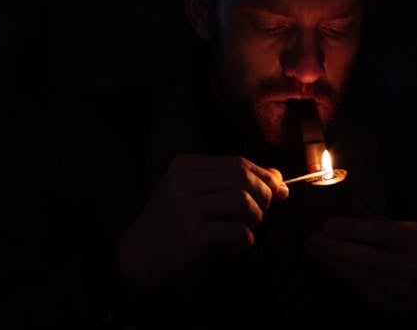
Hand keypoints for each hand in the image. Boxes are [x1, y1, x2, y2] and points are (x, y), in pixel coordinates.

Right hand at [118, 154, 288, 285]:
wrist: (137, 254)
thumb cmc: (174, 223)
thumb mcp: (198, 195)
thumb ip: (234, 184)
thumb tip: (279, 179)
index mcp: (184, 165)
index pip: (238, 162)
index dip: (264, 176)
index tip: (277, 191)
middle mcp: (183, 181)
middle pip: (243, 177)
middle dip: (264, 195)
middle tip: (262, 212)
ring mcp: (185, 207)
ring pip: (243, 201)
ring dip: (256, 217)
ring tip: (247, 228)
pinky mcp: (191, 234)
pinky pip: (238, 230)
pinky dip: (246, 239)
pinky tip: (235, 245)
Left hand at [305, 216, 416, 323]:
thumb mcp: (405, 228)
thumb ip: (372, 218)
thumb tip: (345, 197)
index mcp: (413, 240)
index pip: (378, 233)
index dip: (349, 229)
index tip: (325, 223)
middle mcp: (408, 265)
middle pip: (363, 257)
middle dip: (331, 247)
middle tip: (311, 236)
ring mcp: (396, 287)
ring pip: (355, 274)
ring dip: (329, 260)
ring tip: (312, 247)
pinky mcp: (384, 302)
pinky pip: (355, 285)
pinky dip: (338, 272)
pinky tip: (326, 261)